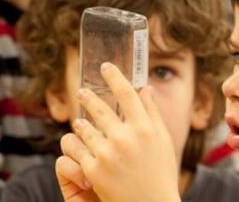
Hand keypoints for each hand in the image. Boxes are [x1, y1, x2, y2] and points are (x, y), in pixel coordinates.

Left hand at [60, 62, 180, 201]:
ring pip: (84, 127)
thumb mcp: (163, 141)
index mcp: (145, 128)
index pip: (126, 93)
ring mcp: (107, 153)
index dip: (114, 76)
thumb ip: (152, 113)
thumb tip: (146, 89)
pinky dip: (76, 143)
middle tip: (82, 91)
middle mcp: (125, 137)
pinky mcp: (92, 169)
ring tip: (80, 121)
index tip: (105, 66)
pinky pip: (77, 148)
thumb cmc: (160, 172)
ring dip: (81, 123)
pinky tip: (77, 141)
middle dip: (88, 97)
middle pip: (100, 108)